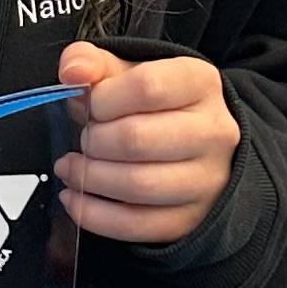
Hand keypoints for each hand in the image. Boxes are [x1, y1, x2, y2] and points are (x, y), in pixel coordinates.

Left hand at [57, 41, 239, 246]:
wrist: (195, 146)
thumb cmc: (155, 106)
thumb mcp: (129, 73)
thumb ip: (94, 63)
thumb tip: (73, 71)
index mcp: (201, 84)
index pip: (147, 86)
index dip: (104, 98)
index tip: (91, 105)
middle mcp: (213, 132)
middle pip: (137, 139)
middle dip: (95, 141)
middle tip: (85, 139)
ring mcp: (206, 180)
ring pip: (137, 185)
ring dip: (90, 177)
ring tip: (73, 167)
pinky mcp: (189, 218)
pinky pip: (134, 224)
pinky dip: (93, 214)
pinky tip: (76, 197)